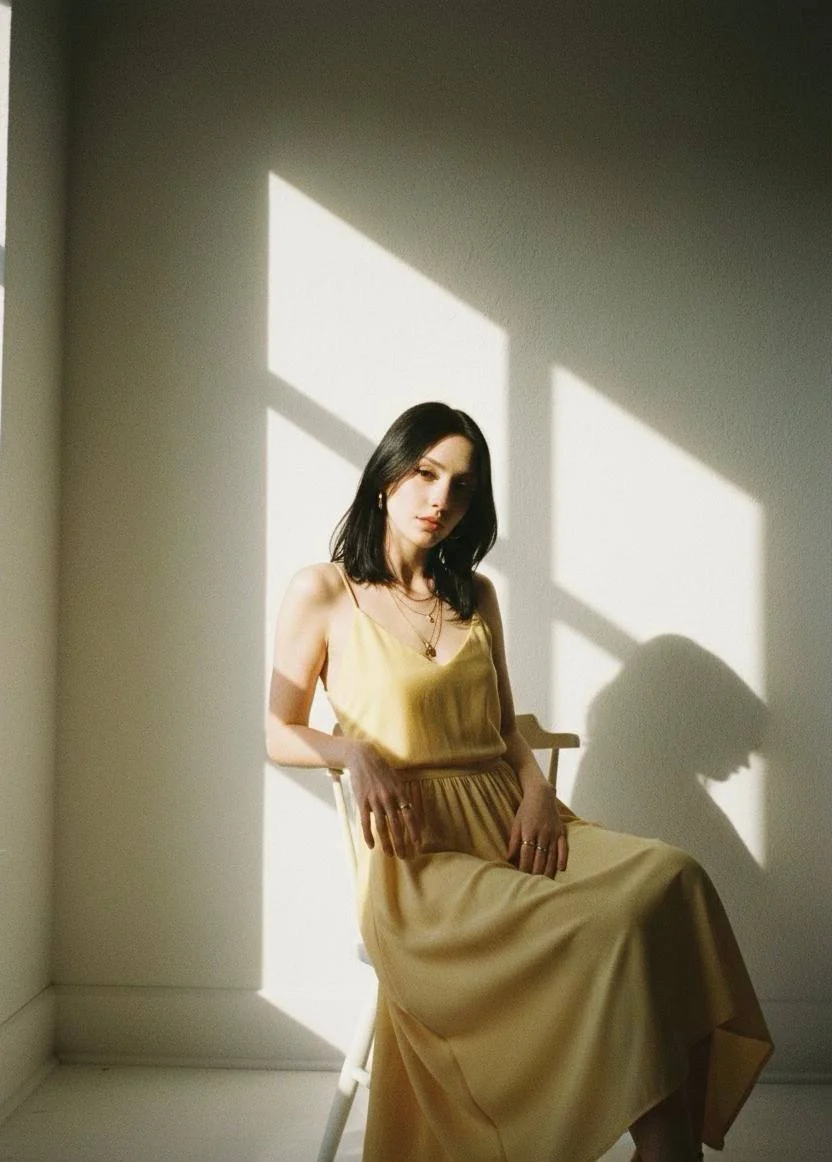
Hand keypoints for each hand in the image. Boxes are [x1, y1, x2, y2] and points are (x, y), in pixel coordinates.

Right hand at [347, 741, 423, 858]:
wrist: (362, 758)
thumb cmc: (382, 768)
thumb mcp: (397, 778)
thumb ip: (402, 795)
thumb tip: (408, 811)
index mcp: (400, 792)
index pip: (410, 816)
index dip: (414, 831)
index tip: (418, 845)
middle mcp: (388, 798)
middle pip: (396, 825)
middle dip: (401, 843)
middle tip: (404, 856)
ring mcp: (374, 800)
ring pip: (382, 827)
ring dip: (386, 843)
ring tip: (389, 854)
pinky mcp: (362, 802)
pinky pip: (365, 822)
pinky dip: (368, 835)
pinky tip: (371, 845)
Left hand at [507, 781, 567, 877]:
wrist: (541, 795)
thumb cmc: (525, 810)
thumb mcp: (516, 823)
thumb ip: (513, 841)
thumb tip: (508, 858)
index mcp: (529, 832)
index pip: (526, 854)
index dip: (524, 867)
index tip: (521, 878)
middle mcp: (542, 834)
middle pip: (539, 857)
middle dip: (535, 872)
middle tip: (533, 885)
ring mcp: (553, 833)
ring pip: (551, 855)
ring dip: (548, 869)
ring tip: (545, 882)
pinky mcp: (561, 832)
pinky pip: (563, 847)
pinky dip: (562, 858)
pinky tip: (561, 869)